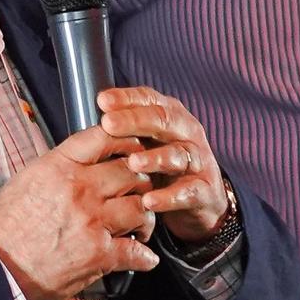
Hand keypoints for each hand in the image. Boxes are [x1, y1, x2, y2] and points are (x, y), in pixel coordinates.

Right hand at [0, 126, 162, 299]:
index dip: (125, 140)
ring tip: (140, 225)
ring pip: (142, 207)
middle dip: (141, 181)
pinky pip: (136, 251)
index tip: (131, 149)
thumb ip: (59, 166)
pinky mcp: (99, 255)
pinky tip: (143, 256)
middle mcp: (80, 190)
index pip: (104, 137)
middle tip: (140, 192)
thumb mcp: (26, 181)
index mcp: (59, 167)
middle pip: (132, 172)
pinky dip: (144, 256)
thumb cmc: (5, 229)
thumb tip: (83, 161)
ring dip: (146, 217)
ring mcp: (93, 222)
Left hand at [95, 86, 230, 243]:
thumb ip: (126, 128)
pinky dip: (169, 197)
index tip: (102, 101)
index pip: (149, 100)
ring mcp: (198, 161)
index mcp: (171, 117)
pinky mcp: (204, 190)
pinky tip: (149, 201)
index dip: (126, 98)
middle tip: (109, 124)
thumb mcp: (147, 142)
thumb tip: (95, 114)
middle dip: (134, 121)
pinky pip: (188, 192)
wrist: (201, 201)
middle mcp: (187, 133)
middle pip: (163, 120)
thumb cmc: (164, 167)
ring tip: (132, 163)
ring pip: (178, 154)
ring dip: (154, 158)